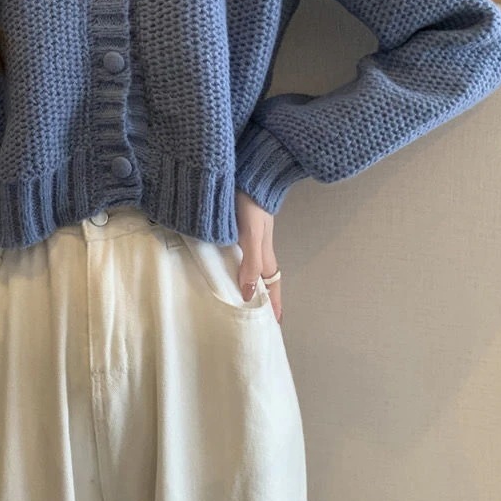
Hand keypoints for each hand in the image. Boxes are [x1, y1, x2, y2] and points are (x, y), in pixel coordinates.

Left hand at [235, 189, 281, 323]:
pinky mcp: (238, 230)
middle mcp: (259, 250)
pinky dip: (237, 269)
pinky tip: (226, 271)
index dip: (273, 305)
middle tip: (256, 319)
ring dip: (250, 285)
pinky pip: (240, 256)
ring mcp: (249, 239)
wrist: (248, 174)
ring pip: (251, 269)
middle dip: (263, 300)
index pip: (272, 286)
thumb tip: (248, 295)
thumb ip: (251, 263)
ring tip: (242, 301)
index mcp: (265, 255)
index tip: (275, 325)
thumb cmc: (252, 205)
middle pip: (264, 280)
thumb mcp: (252, 235)